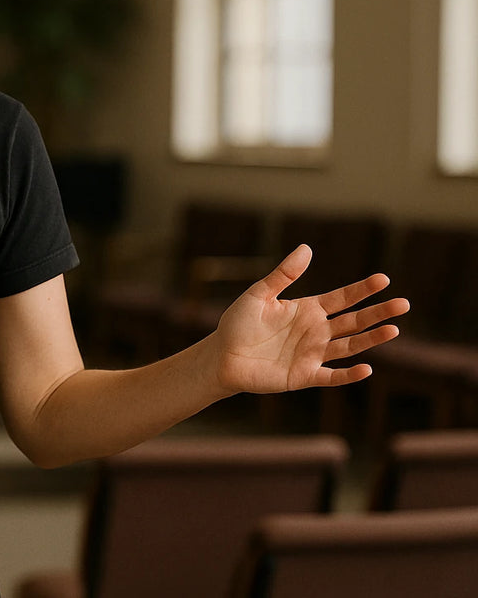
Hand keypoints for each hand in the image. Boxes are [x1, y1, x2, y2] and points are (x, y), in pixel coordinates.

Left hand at [211, 245, 407, 394]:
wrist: (221, 356)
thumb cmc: (237, 324)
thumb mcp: (259, 294)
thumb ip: (283, 274)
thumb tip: (307, 248)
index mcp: (306, 310)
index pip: (341, 298)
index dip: (362, 290)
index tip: (383, 279)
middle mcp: (315, 332)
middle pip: (354, 321)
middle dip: (378, 313)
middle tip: (404, 304)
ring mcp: (312, 354)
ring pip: (349, 346)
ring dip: (371, 339)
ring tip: (394, 329)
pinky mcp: (304, 376)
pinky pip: (332, 376)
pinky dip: (348, 374)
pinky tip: (366, 368)